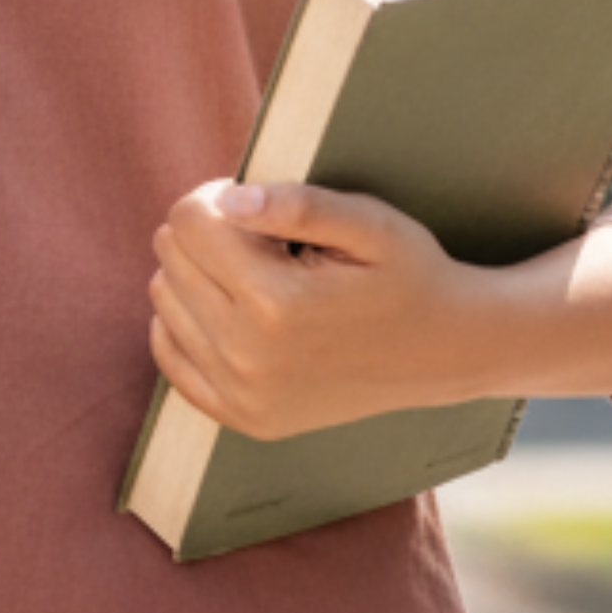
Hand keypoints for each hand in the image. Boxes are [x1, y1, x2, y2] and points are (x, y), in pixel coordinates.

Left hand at [148, 178, 494, 437]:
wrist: (447, 352)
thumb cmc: (409, 275)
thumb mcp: (370, 223)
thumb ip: (299, 205)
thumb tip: (230, 201)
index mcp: (276, 302)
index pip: (189, 220)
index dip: (218, 195)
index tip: (256, 203)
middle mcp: (248, 355)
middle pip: (171, 255)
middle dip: (209, 231)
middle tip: (263, 238)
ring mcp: (242, 394)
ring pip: (164, 298)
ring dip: (199, 274)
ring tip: (259, 274)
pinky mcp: (243, 417)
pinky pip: (169, 354)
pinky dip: (188, 321)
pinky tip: (235, 309)